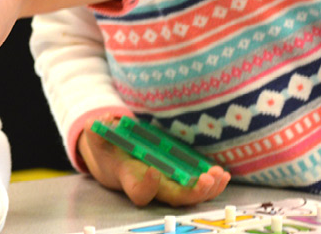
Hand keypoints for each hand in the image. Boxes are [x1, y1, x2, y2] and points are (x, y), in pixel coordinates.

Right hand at [78, 119, 229, 206]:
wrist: (115, 157)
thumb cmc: (106, 147)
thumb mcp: (97, 137)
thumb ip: (97, 131)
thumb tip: (98, 122)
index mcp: (131, 179)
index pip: (139, 193)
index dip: (147, 187)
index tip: (154, 170)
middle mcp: (152, 187)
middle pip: (173, 198)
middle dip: (192, 192)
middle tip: (206, 179)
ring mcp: (168, 184)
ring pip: (190, 195)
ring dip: (208, 189)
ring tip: (220, 175)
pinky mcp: (179, 177)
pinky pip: (198, 187)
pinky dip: (212, 184)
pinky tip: (223, 174)